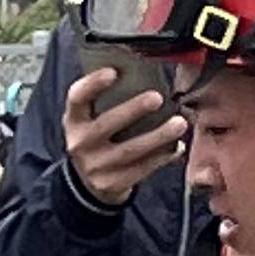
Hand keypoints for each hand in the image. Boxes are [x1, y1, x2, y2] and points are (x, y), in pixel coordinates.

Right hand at [63, 69, 185, 206]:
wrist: (87, 181)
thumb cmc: (98, 137)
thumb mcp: (91, 118)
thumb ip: (109, 99)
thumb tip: (147, 72)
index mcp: (74, 119)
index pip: (77, 98)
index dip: (93, 84)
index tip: (114, 71)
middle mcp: (80, 143)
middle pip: (106, 125)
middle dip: (133, 110)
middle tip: (157, 97)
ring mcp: (94, 166)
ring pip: (129, 150)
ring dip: (158, 136)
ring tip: (180, 123)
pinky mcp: (111, 183)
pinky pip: (141, 169)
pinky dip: (162, 157)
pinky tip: (177, 146)